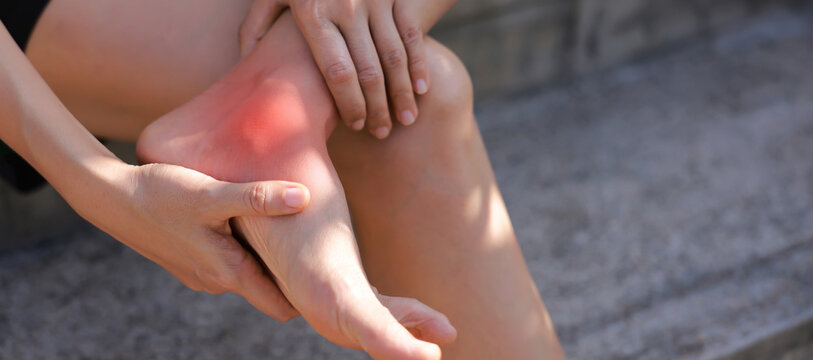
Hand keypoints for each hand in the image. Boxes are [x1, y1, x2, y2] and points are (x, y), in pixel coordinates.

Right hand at [99, 163, 309, 320]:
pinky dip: (246, 249)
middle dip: (292, 275)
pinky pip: (230, 261)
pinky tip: (254, 224)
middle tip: (321, 248)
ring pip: (248, 273)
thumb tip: (304, 198)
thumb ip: (258, 198)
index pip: (280, 305)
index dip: (306, 298)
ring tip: (294, 230)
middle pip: (267, 289)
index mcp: (228, 273)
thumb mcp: (213, 194)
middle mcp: (217, 281)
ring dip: (268, 258)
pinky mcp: (192, 258)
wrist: (111, 197)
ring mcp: (202, 272)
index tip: (331, 282)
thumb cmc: (162, 195)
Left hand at [239, 0, 428, 138]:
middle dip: (378, 107)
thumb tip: (247, 66)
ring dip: (403, 92)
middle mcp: (346, 6)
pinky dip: (419, 65)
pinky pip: (411, 35)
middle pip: (369, 71)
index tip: (355, 125)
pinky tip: (422, 90)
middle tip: (380, 132)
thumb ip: (255, 27)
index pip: (337, 72)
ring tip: (405, 119)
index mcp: (313, 13)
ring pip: (394, 57)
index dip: (349, 103)